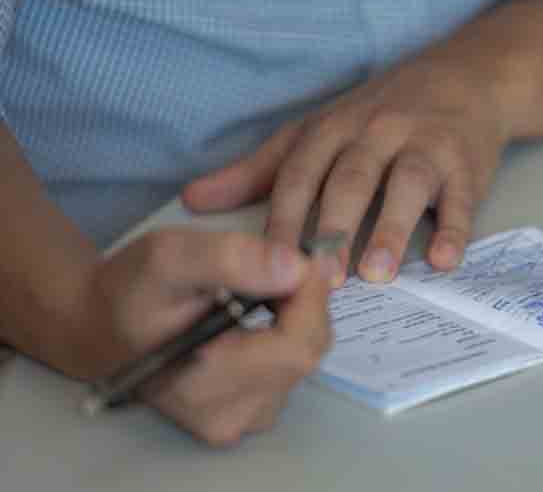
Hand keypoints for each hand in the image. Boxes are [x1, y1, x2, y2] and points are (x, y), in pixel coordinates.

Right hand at [81, 229, 331, 445]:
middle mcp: (232, 415)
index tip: (299, 256)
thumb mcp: (168, 256)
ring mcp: (243, 419)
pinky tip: (260, 312)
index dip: (310, 297)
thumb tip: (295, 268)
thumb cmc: (130, 291)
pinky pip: (291, 367)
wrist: (99, 327)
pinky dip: (287, 332)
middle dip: (305, 302)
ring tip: (261, 287)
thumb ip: (229, 258)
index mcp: (208, 385)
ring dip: (297, 316)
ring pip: (304, 358)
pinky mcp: (250, 413)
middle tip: (279, 265)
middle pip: (307, 352)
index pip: (297, 346)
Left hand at [183, 53, 509, 284]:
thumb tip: (195, 200)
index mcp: (334, 128)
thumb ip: (259, 170)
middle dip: (334, 227)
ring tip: (377, 274)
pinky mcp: (467, 163)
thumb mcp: (316, 131)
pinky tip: (442, 260)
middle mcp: (378, 132)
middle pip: (352, 178)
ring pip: (409, 183)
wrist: (463, 79)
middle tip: (321, 278)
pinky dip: (455, 228)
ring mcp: (426, 144)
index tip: (267, 265)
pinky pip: (462, 197)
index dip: (283, 219)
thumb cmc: (380, 114)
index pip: (301, 174)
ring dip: (391, 228)